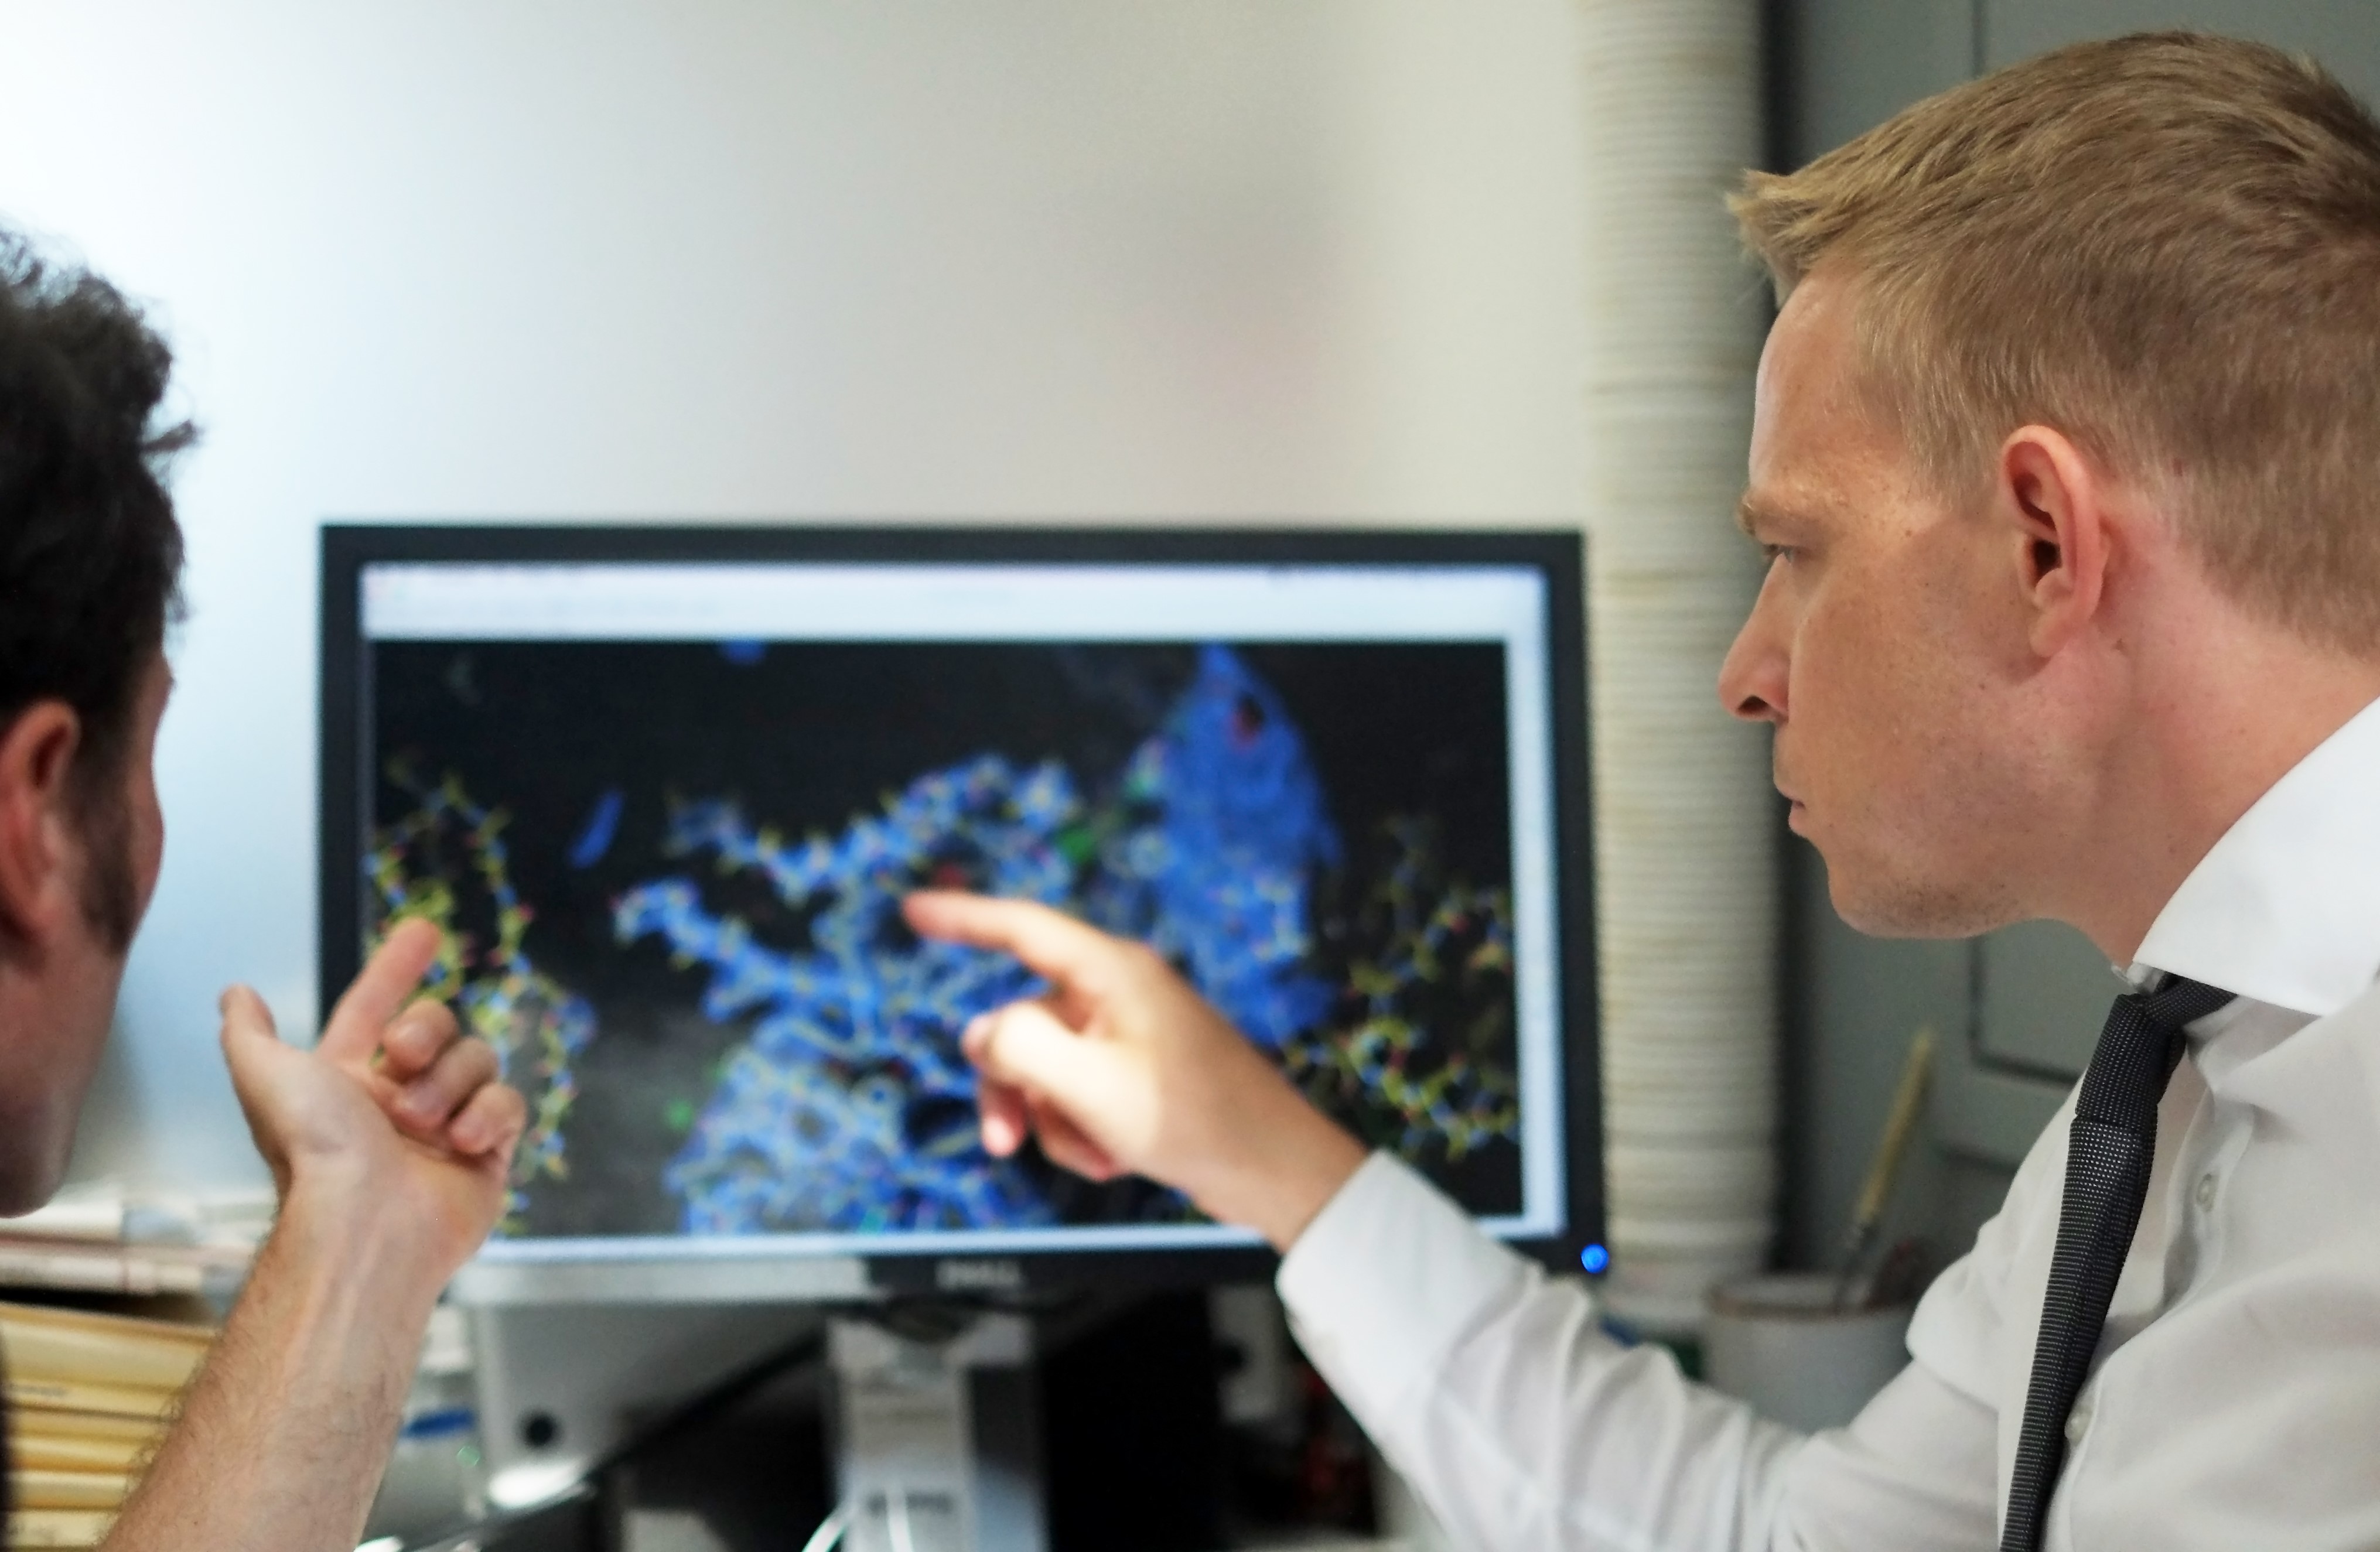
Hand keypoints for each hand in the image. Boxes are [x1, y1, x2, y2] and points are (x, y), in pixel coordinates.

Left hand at [218, 918, 526, 1284]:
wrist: (364, 1222)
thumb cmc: (314, 1151)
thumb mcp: (267, 1077)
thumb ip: (249, 1032)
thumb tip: (235, 993)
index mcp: (350, 1082)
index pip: (374, 1007)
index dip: (393, 968)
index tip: (423, 929)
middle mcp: (400, 1099)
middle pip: (439, 1025)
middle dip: (426, 1031)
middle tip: (404, 1058)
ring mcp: (448, 1126)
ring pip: (477, 1060)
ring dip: (449, 1083)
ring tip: (421, 1124)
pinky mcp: (489, 1154)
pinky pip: (509, 1104)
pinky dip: (487, 1116)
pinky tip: (460, 1142)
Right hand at [902, 891, 1365, 1250]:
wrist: (1270, 1167)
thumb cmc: (1194, 1119)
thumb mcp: (1089, 1086)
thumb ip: (1021, 1050)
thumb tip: (980, 1032)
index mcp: (1112, 973)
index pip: (1022, 928)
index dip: (963, 918)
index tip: (912, 910)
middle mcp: (1117, 992)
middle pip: (1021, 1023)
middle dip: (1013, 1088)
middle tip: (1006, 1141)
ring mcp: (1126, 1032)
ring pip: (1045, 1068)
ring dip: (1053, 1120)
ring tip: (1094, 1156)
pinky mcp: (1134, 1071)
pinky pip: (1076, 1093)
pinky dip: (1081, 1129)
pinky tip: (1113, 1157)